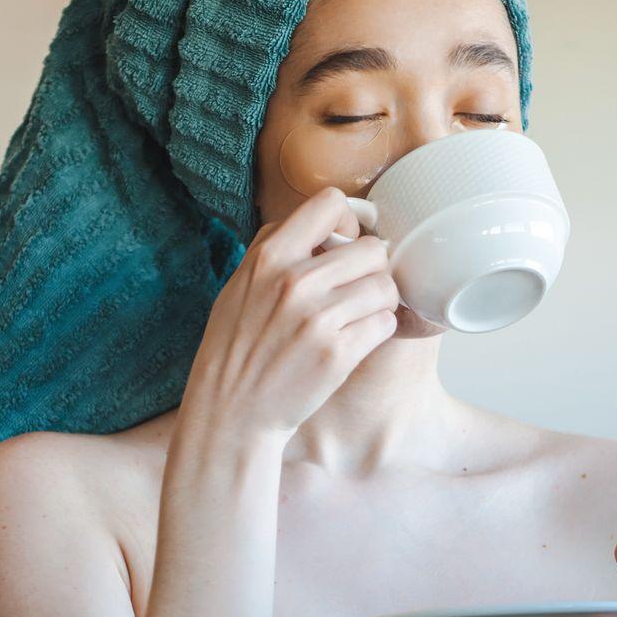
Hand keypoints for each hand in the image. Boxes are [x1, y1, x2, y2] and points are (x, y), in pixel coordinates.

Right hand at [179, 186, 400, 445]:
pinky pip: (385, 324)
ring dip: (377, 304)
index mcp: (270, 257)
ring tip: (354, 320)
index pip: (330, 204)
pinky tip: (353, 343)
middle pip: (372, 250)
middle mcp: (295, 282)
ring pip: (385, 288)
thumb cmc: (236, 350)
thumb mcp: (239, 286)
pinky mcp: (338, 353)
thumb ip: (276, 249)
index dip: (348, 223)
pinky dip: (376, 333)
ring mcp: (318, 319)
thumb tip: (323, 225)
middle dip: (370, 271)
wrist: (230, 412)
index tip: (346, 245)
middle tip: (354, 293)